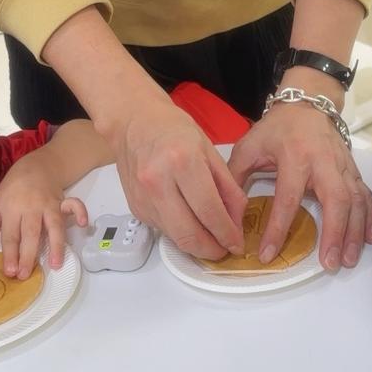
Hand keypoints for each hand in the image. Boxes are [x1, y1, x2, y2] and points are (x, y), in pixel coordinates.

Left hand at [0, 152, 88, 277]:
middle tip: (25, 275)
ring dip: (56, 245)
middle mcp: (31, 208)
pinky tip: (83, 224)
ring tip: (56, 264)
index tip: (10, 271)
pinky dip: (80, 212)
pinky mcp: (62, 201)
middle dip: (28, 255)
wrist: (35, 166)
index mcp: (12, 209)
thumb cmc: (13, 188)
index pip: (10, 235)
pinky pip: (74, 205)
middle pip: (31, 233)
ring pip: (53, 225)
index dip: (10, 254)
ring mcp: (49, 204)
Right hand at [111, 95, 246, 260]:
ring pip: (175, 238)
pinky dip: (181, 232)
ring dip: (197, 245)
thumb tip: (237, 220)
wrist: (134, 121)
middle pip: (189, 235)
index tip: (237, 243)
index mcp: (182, 162)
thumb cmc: (173, 129)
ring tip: (212, 238)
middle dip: (212, 250)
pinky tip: (190, 222)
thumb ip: (227, 187)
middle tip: (225, 249)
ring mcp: (143, 198)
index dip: (227, 234)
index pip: (209, 211)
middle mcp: (158, 183)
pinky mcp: (136, 208)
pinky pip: (163, 230)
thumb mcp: (210, 150)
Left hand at [228, 102, 371, 270]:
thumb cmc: (276, 129)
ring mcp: (343, 165)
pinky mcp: (353, 168)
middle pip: (336, 199)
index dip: (278, 228)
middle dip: (335, 233)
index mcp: (294, 157)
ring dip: (355, 231)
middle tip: (330, 264)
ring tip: (348, 260)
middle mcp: (323, 162)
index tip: (268, 255)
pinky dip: (371, 217)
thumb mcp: (249, 146)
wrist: (307, 103)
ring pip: (356, 200)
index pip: (287, 198)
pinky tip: (370, 239)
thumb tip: (225, 213)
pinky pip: (366, 194)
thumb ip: (235, 177)